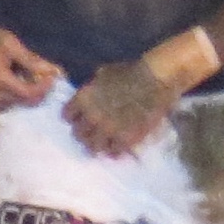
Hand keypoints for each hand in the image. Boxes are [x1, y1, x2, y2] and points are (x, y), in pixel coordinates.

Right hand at [0, 28, 59, 112]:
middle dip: (39, 91)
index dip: (44, 88)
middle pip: (25, 102)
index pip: (29, 94)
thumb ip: (32, 61)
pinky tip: (18, 83)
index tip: (53, 78)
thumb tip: (55, 72)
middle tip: (45, 76)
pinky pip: (7, 105)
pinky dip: (17, 96)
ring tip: (30, 78)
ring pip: (17, 105)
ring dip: (28, 94)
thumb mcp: (11, 45)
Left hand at [65, 57, 179, 157]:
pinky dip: (115, 151)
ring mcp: (108, 130)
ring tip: (104, 143)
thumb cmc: (130, 72)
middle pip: (78, 134)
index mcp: (84, 98)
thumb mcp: (103, 74)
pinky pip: (113, 152)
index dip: (74, 117)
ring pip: (93, 147)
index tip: (80, 118)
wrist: (155, 79)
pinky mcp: (125, 139)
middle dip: (85, 132)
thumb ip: (92, 89)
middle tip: (93, 132)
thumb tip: (88, 98)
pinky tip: (118, 147)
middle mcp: (92, 116)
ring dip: (98, 144)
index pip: (67, 116)